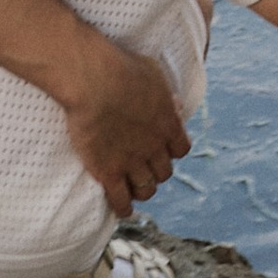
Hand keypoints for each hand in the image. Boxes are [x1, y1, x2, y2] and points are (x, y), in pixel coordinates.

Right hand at [59, 30, 191, 213]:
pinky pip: (120, 200)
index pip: (181, 149)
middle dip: (157, 171)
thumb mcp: (154, 74)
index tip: (162, 148)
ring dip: (142, 190)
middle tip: (144, 167)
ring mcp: (132, 162)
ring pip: (146, 189)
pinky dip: (123, 208)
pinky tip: (121, 209)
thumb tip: (174, 104)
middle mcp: (154, 147)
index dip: (172, 150)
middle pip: (164, 172)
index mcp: (168, 123)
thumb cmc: (122, 68)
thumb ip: (164, 95)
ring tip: (134, 189)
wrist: (96, 80)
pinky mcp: (109, 172)